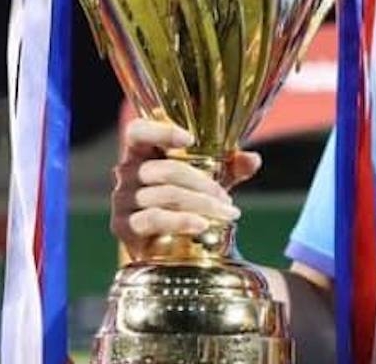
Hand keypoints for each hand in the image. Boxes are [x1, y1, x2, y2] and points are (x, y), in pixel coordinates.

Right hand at [109, 116, 261, 256]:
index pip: (138, 131)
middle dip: (204, 184)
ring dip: (203, 204)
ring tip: (226, 214)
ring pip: (167, 195)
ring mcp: (123, 200)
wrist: (172, 244)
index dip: (161, 132)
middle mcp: (127, 172)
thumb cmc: (188, 199)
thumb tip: (252, 159)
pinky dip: (182, 221)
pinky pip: (155, 218)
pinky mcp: (125, 226)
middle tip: (227, 200)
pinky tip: (203, 224)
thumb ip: (232, 166)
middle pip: (167, 170)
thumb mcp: (212, 178)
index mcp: (142, 151)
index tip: (190, 140)